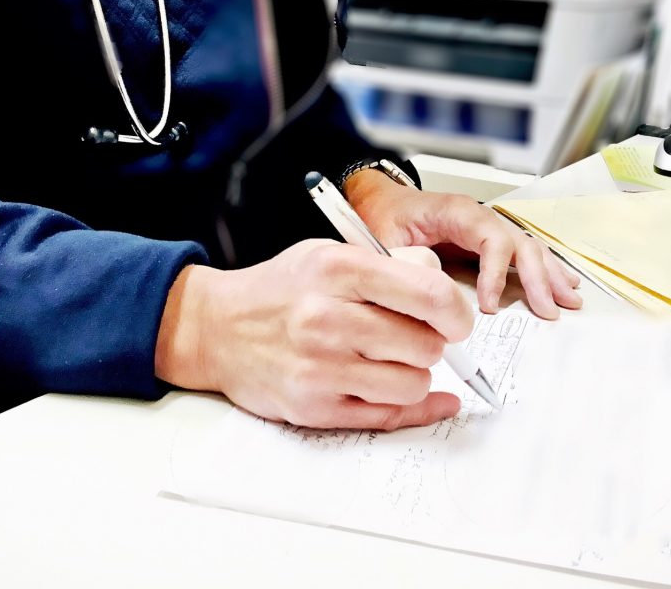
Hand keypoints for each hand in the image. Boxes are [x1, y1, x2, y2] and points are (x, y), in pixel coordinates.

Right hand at [154, 240, 473, 429]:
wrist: (216, 328)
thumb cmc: (280, 290)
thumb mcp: (329, 253)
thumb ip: (390, 266)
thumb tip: (446, 296)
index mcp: (338, 269)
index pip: (429, 294)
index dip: (454, 311)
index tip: (453, 317)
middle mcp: (328, 317)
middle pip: (426, 345)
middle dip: (430, 342)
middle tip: (412, 336)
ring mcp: (321, 367)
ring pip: (413, 383)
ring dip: (413, 374)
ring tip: (390, 359)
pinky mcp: (314, 406)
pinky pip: (388, 416)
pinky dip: (409, 406)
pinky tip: (410, 393)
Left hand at [345, 171, 582, 318]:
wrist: (381, 202)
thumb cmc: (384, 215)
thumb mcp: (382, 238)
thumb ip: (400, 263)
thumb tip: (419, 292)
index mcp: (455, 212)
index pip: (491, 237)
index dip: (495, 272)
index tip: (488, 305)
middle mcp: (477, 217)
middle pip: (518, 242)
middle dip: (537, 276)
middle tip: (547, 309)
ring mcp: (485, 228)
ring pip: (527, 247)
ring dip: (549, 274)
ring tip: (568, 301)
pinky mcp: (486, 242)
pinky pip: (520, 253)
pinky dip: (542, 270)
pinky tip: (561, 285)